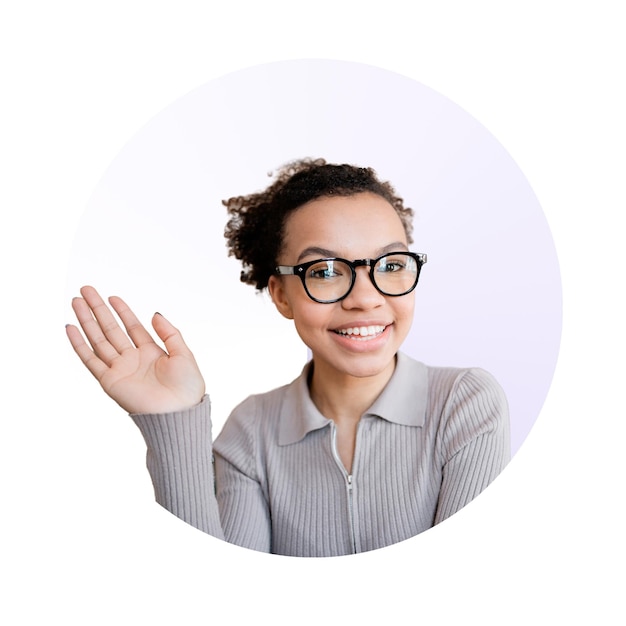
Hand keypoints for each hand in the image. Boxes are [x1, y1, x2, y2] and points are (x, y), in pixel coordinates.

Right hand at [66, 286, 205, 413]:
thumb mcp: (183, 353)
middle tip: (85, 290)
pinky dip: (79, 344)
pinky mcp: (109, 381)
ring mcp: (120, 369)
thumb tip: (154, 313)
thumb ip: (169, 333)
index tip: (112, 297)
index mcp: (152, 353)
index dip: (122, 311)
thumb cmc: (187, 388)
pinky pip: (90, 359)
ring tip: (76, 302)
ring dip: (86, 321)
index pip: (132, 327)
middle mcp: (133, 359)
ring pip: (98, 340)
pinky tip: (71, 328)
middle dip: (98, 309)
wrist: (179, 414)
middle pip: (111, 329)